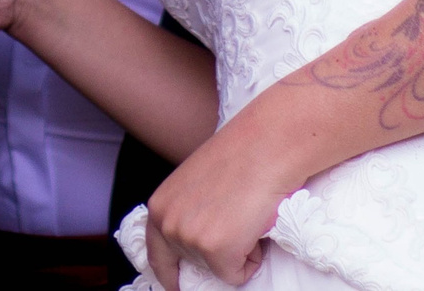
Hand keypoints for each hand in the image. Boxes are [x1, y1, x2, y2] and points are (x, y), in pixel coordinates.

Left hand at [139, 110, 303, 288]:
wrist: (266, 147)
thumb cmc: (240, 158)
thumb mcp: (196, 185)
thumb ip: (187, 213)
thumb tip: (196, 241)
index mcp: (159, 207)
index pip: (157, 256)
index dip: (169, 274)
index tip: (177, 286)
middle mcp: (167, 224)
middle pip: (194, 264)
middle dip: (218, 252)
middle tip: (236, 220)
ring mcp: (190, 239)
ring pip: (219, 269)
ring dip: (238, 251)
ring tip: (245, 214)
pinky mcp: (216, 251)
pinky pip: (237, 274)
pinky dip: (251, 258)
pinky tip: (254, 226)